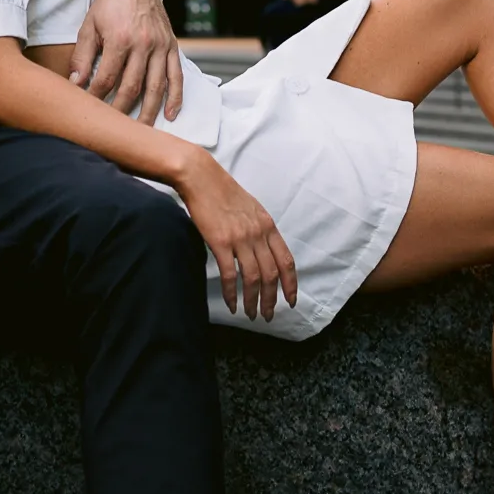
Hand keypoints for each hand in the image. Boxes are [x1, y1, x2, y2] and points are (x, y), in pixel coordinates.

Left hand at [71, 0, 183, 123]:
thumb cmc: (109, 3)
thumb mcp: (89, 26)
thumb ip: (82, 56)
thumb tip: (75, 84)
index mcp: (119, 40)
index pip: (106, 79)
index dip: (96, 97)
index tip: (89, 109)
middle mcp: (143, 45)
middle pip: (131, 88)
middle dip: (120, 111)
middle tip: (112, 127)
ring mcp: (161, 47)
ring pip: (156, 87)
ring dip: (148, 112)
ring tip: (141, 131)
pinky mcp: (172, 46)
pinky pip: (177, 76)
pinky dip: (175, 97)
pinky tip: (170, 115)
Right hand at [175, 149, 296, 321]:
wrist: (202, 178)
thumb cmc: (224, 192)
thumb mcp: (252, 209)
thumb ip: (260, 230)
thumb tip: (264, 250)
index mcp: (268, 226)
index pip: (286, 261)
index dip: (291, 284)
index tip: (291, 300)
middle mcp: (258, 234)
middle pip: (271, 275)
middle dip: (271, 299)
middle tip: (268, 315)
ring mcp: (240, 238)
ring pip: (253, 278)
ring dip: (253, 300)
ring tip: (250, 314)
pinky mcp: (220, 242)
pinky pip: (230, 274)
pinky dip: (232, 293)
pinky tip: (232, 304)